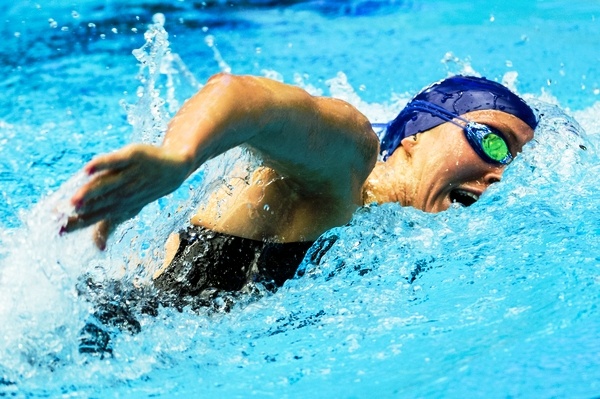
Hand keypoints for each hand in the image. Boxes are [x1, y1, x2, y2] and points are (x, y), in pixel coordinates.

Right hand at [63, 144, 190, 248]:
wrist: (173, 171)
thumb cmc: (143, 191)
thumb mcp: (126, 211)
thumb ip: (107, 227)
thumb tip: (98, 249)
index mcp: (119, 206)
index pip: (95, 217)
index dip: (78, 224)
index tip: (58, 231)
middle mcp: (123, 193)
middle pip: (98, 202)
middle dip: (80, 210)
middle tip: (58, 217)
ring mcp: (128, 175)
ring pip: (106, 185)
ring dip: (90, 192)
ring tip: (73, 200)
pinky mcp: (132, 157)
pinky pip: (116, 161)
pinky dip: (102, 164)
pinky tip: (87, 169)